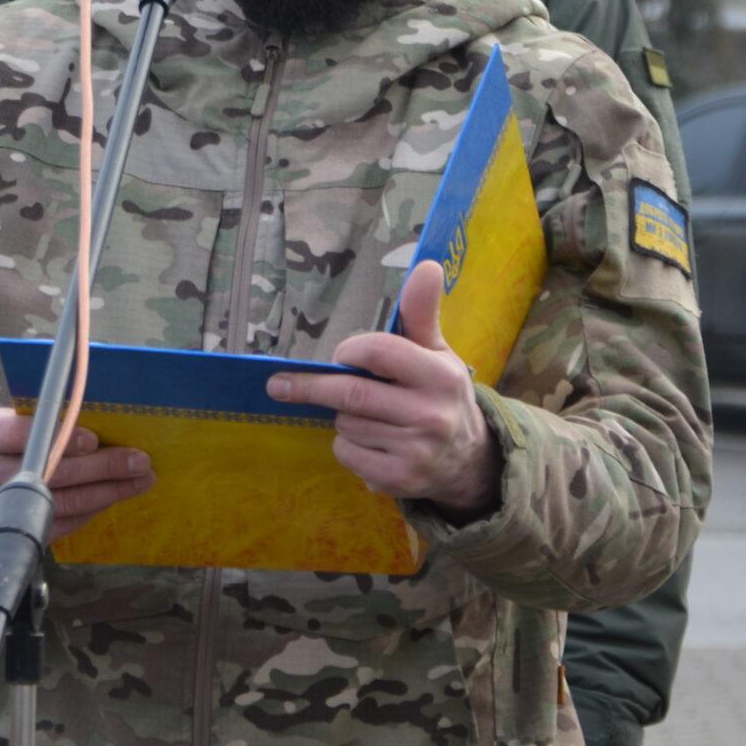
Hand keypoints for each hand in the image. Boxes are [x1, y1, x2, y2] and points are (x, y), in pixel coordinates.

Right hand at [0, 407, 153, 544]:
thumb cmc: (4, 445)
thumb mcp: (11, 421)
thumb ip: (44, 419)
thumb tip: (102, 415)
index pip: (20, 434)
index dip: (57, 436)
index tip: (93, 439)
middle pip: (51, 472)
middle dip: (101, 467)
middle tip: (139, 460)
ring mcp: (1, 509)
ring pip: (63, 503)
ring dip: (108, 491)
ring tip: (141, 479)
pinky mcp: (19, 532)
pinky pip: (63, 524)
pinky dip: (93, 509)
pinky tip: (116, 495)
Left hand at [274, 261, 500, 519]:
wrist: (467, 458)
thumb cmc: (439, 393)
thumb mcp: (436, 352)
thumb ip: (422, 312)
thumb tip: (427, 265)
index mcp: (440, 375)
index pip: (378, 352)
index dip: (349, 350)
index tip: (341, 353)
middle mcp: (431, 414)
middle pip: (351, 394)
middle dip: (311, 387)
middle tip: (278, 384)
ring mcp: (416, 451)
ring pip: (346, 423)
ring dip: (341, 416)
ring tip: (365, 414)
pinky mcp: (400, 480)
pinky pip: (347, 454)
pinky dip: (346, 446)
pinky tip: (370, 442)